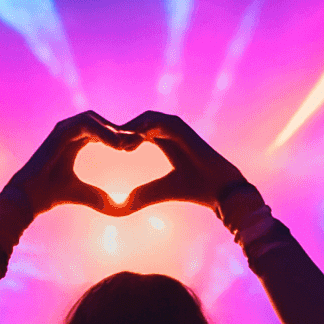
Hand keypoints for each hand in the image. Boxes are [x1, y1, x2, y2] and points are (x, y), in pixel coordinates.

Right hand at [6, 111, 129, 214]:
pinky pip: (85, 124)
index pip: (103, 131)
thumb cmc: (53, 195)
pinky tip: (116, 144)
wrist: (30, 198)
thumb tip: (121, 207)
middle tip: (138, 142)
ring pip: (93, 118)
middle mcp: (69, 132)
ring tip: (128, 143)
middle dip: (119, 129)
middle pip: (100, 121)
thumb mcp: (85, 194)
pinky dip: (102, 131)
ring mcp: (62, 130)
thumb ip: (100, 197)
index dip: (120, 137)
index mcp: (76, 141)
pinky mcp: (58, 132)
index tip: (136, 148)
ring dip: (112, 129)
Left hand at [115, 111, 244, 211]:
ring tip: (115, 145)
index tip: (106, 150)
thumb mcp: (160, 191)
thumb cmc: (194, 190)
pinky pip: (157, 122)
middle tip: (104, 143)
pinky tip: (129, 144)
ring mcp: (177, 128)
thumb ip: (142, 194)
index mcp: (164, 140)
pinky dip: (142, 129)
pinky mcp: (182, 129)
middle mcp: (170, 131)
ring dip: (129, 129)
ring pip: (146, 119)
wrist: (219, 190)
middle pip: (138, 122)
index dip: (120, 138)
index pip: (136, 132)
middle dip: (121, 130)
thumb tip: (121, 205)